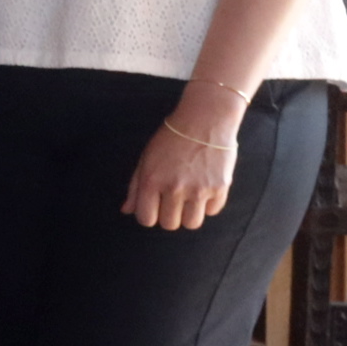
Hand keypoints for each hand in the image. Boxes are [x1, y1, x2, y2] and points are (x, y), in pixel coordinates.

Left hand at [123, 107, 234, 233]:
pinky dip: (208, 205)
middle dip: (169, 216)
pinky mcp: (220, 188)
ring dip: (189, 215)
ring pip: (192, 224)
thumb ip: (135, 187)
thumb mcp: (146, 158)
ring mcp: (199, 190)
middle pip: (169, 224)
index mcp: (151, 181)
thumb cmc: (171, 138)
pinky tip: (205, 189)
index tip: (154, 207)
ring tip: (189, 199)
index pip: (146, 219)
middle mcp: (174, 188)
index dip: (149, 215)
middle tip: (173, 201)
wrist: (204, 120)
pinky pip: (212, 211)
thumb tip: (126, 210)